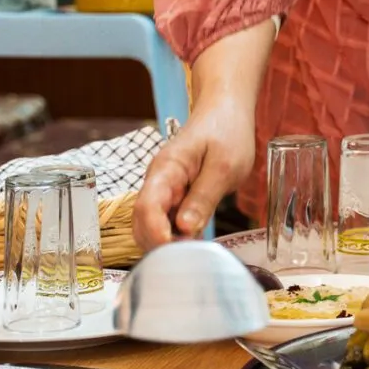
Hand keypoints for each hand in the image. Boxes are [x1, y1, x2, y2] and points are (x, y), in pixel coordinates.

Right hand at [132, 95, 256, 249]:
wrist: (225, 110)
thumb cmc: (226, 131)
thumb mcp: (224, 165)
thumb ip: (204, 196)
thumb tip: (185, 227)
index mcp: (166, 169)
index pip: (147, 206)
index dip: (156, 232)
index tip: (174, 250)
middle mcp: (158, 182)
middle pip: (142, 221)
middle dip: (159, 244)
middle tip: (190, 257)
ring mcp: (164, 190)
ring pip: (150, 225)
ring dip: (166, 243)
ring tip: (194, 252)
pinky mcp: (174, 196)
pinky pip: (165, 222)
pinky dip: (175, 236)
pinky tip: (195, 243)